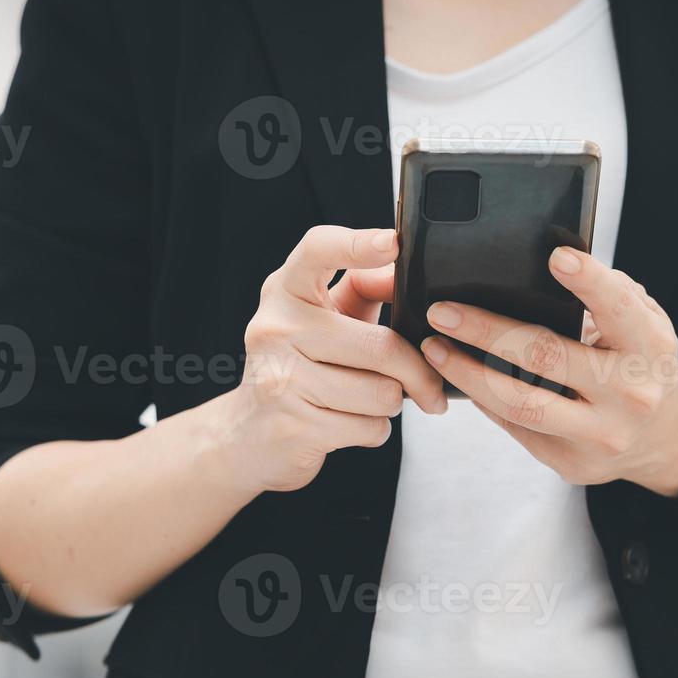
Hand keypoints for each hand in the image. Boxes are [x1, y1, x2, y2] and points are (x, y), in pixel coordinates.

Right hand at [215, 225, 446, 493]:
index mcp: (286, 292)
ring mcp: (280, 379)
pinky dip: (374, 429)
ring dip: (391, 403)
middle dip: (417, 371)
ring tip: (371, 400)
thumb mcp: (325, 318)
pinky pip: (370, 427)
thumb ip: (364, 289)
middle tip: (428, 384)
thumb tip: (405, 273)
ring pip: (382, 393)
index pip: (318, 251)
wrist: (249, 435)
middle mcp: (275, 328)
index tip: (393, 243)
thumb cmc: (299, 367)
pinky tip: (352, 423)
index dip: (358, 244)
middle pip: (380, 346)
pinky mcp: (294, 427)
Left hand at [418, 247, 677, 496]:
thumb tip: (547, 264)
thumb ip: (608, 297)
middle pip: (547, 357)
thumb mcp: (643, 326)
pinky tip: (458, 376)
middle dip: (486, 331)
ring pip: (520, 403)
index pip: (619, 310)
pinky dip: (483, 399)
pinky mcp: (573, 463)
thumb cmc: (643, 364)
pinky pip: (517, 427)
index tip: (556, 257)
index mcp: (649, 349)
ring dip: (467, 373)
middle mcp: (628, 394)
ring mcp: (600, 435)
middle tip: (443, 311)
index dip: (589, 282)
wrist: (670, 439)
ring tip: (434, 349)